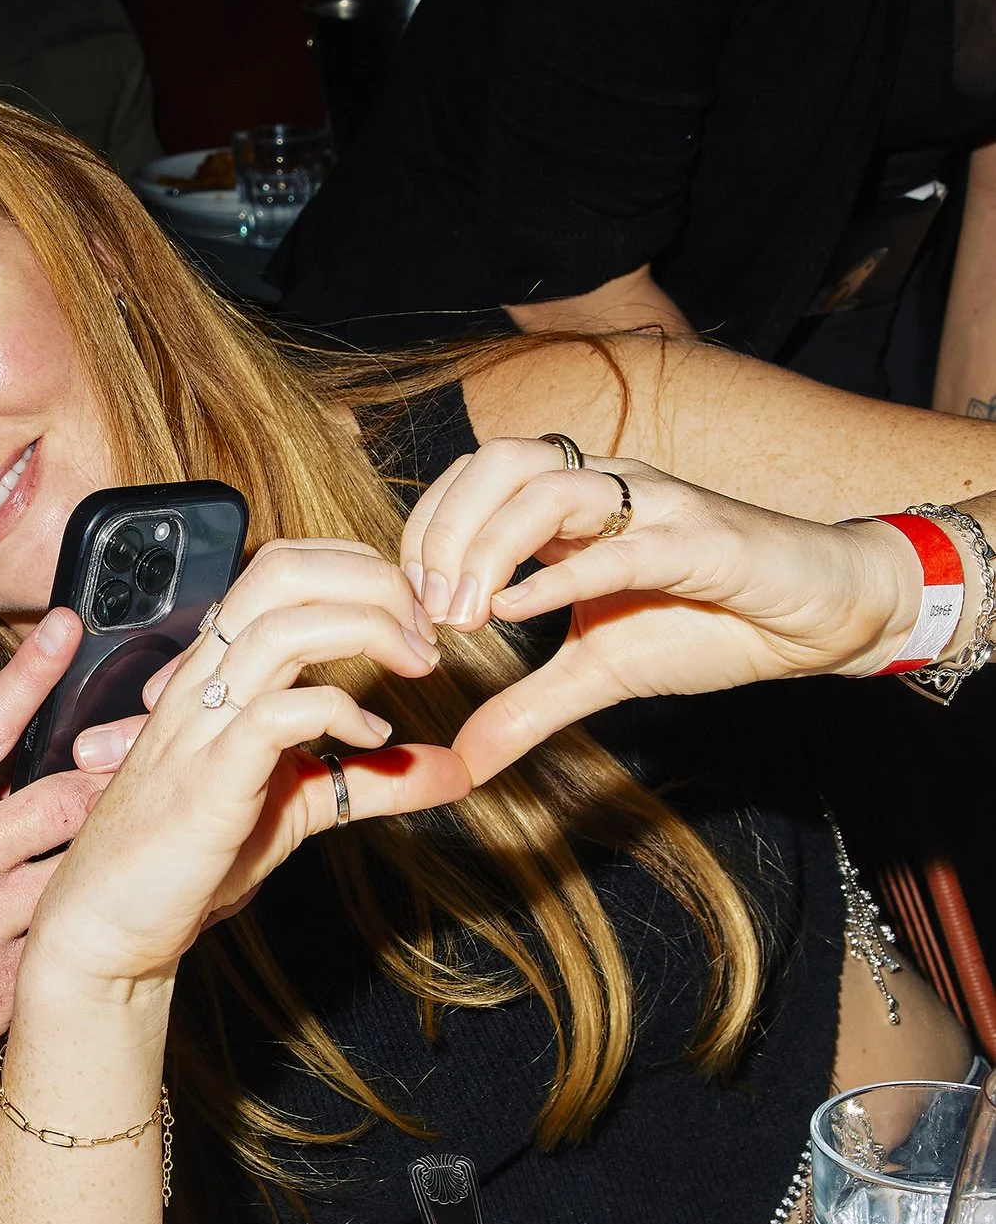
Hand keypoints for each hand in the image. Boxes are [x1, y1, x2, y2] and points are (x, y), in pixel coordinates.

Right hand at [0, 609, 121, 1134]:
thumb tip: (7, 762)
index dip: (29, 672)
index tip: (68, 625)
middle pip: (56, 799)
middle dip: (110, 784)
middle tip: (151, 764)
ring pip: (77, 867)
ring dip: (121, 853)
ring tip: (164, 832)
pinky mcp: (4, 986)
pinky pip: (77, 938)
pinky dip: (116, 921)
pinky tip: (148, 909)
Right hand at [24, 541, 471, 997]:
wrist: (107, 921)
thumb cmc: (184, 856)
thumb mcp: (299, 803)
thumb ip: (374, 779)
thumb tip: (454, 769)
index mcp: (218, 672)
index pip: (286, 569)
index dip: (362, 572)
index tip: (415, 622)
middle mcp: (205, 683)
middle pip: (283, 572)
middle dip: (372, 580)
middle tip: (425, 634)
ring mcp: (202, 727)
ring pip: (281, 626)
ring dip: (370, 629)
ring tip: (416, 667)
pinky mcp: (209, 781)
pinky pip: (276, 713)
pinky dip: (339, 710)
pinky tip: (371, 737)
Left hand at [398, 438, 918, 782]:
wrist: (818, 618)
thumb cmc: (709, 625)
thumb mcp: (597, 673)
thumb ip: (525, 709)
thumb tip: (463, 762)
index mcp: (570, 506)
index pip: (471, 479)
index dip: (426, 530)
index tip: (406, 602)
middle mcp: (605, 488)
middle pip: (498, 460)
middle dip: (445, 530)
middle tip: (426, 610)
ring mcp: (655, 506)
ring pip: (549, 486)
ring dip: (488, 549)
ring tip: (464, 617)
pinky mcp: (703, 541)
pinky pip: (622, 545)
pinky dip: (559, 576)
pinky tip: (513, 612)